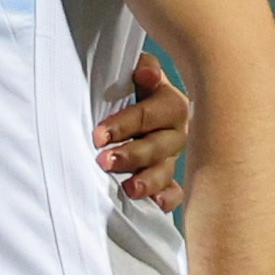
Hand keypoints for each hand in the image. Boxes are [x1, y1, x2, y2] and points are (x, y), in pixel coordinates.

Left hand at [93, 49, 192, 207]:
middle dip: (131, 155)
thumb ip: (142, 70)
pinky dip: (168, 198)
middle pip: (158, 146)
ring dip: (148, 180)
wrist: (132, 101)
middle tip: (104, 161)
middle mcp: (175, 131)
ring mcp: (171, 156)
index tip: (99, 135)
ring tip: (130, 188)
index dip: (125, 125)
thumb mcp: (133, 73)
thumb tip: (146, 75)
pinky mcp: (168, 177)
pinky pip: (174, 191)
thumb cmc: (129, 87)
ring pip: (165, 170)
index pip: (149, 115)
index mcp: (169, 104)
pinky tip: (158, 204)